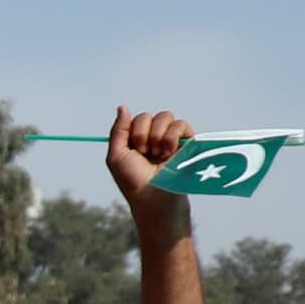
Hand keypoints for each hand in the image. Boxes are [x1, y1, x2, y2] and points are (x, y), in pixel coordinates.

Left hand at [105, 106, 196, 220]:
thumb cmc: (133, 181)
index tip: (135, 150)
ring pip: (166, 116)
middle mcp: (155, 137)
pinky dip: (172, 136)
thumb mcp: (116, 156)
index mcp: (138, 139)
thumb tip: (122, 107)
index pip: (137, 119)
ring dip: (158, 136)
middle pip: (149, 116)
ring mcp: (172, 139)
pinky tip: (170, 152)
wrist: (154, 196)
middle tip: (146, 153)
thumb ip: (118, 131)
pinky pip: (181, 124)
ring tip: (159, 154)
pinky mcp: (188, 142)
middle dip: (144, 134)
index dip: (134, 132)